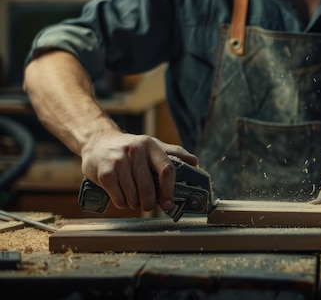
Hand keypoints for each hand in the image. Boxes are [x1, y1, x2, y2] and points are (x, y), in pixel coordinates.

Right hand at [80, 130, 197, 211]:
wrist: (97, 142)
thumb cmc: (130, 147)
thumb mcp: (151, 145)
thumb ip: (173, 152)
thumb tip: (195, 162)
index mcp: (150, 145)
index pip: (166, 169)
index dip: (169, 190)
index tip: (168, 203)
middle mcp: (135, 151)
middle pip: (148, 187)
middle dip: (149, 202)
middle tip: (148, 206)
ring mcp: (118, 161)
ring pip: (133, 195)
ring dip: (135, 204)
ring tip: (134, 200)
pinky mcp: (105, 172)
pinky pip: (119, 197)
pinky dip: (122, 203)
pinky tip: (122, 198)